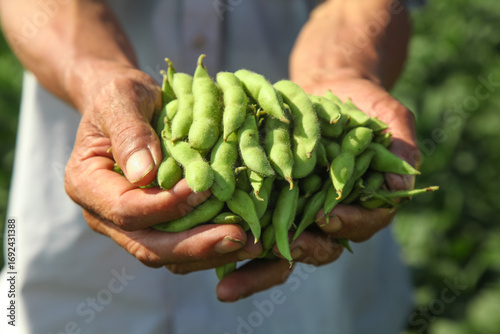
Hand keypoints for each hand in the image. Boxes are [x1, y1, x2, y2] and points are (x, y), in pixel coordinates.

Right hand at [64, 62, 260, 271]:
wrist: (125, 105)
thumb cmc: (121, 95)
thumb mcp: (122, 98)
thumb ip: (130, 133)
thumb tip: (145, 175)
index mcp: (87, 185)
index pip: (127, 210)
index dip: (167, 205)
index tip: (205, 189)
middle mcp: (104, 215)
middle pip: (148, 245)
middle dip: (195, 245)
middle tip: (239, 237)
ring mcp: (129, 226)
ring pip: (168, 255)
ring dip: (210, 253)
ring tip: (251, 244)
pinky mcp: (154, 226)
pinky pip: (182, 245)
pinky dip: (212, 245)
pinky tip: (244, 237)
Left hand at [216, 75, 418, 301]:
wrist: (328, 90)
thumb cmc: (364, 103)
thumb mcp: (388, 116)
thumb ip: (401, 144)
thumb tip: (403, 185)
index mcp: (361, 204)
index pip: (358, 224)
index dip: (346, 224)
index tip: (327, 216)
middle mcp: (328, 215)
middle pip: (315, 247)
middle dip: (293, 254)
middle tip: (272, 252)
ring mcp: (295, 210)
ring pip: (278, 245)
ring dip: (252, 264)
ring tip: (224, 282)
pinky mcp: (267, 200)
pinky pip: (250, 222)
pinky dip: (231, 236)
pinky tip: (205, 244)